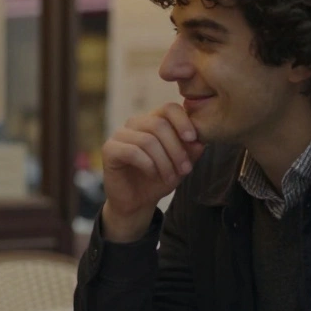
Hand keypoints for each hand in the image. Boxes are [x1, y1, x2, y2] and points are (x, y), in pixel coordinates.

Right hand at [99, 103, 204, 241]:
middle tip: (185, 169)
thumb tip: (200, 140)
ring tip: (171, 178)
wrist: (136, 202)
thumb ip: (191, 151)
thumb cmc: (158, 180)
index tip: (193, 139)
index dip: (183, 121)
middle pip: (160, 124)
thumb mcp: (180, 166)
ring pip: (148, 140)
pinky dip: (148, 165)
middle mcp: (135, 123)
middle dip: (176, 149)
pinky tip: (152, 174)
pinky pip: (132, 151)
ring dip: (164, 162)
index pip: (169, 108)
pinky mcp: (109, 149)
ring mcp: (120, 134)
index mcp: (153, 121)